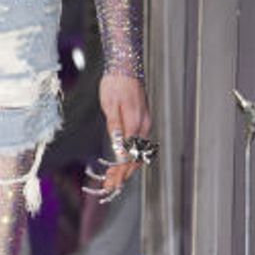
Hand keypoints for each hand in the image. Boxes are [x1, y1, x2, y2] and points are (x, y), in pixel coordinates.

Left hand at [91, 72, 152, 200]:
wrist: (126, 66)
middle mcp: (143, 126)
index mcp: (135, 123)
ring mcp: (145, 124)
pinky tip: (122, 163)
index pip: (128, 156)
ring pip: (138, 153)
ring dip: (127, 169)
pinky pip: (138, 145)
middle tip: (109, 188)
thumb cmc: (115, 84)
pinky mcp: (142, 121)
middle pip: (135, 158)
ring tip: (114, 180)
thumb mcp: (110, 104)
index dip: (119, 173)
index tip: (111, 185)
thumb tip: (118, 148)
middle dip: (123, 176)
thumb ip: (115, 127)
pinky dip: (131, 157)